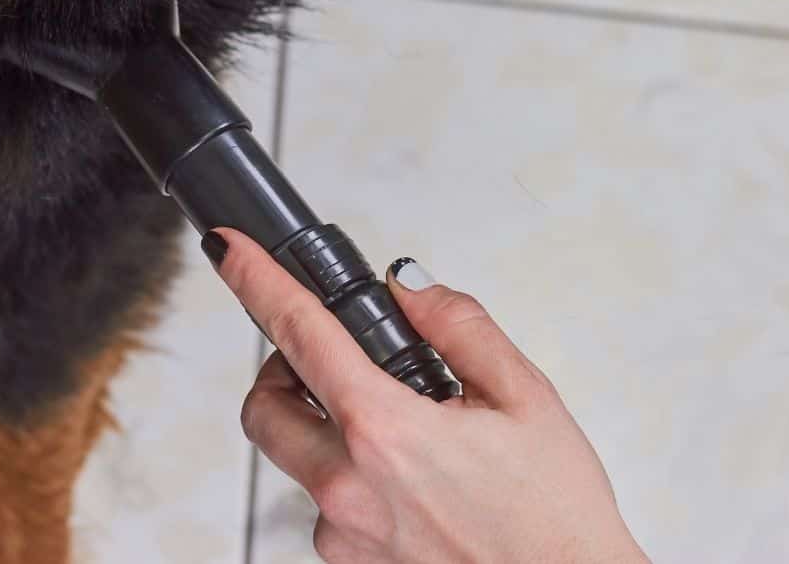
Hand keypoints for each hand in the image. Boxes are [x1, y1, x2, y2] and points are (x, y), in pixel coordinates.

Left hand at [203, 229, 647, 563]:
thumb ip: (458, 327)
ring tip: (400, 434)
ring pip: (294, 461)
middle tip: (332, 361)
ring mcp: (344, 537)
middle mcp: (349, 489)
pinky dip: (350, 481)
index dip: (257, 280)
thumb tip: (409, 287)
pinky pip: (325, 508)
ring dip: (322, 432)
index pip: (299, 334)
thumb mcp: (526, 397)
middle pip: (264, 409)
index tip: (231, 252)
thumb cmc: (557, 518)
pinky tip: (411, 484)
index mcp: (386, 432)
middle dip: (281, 373)